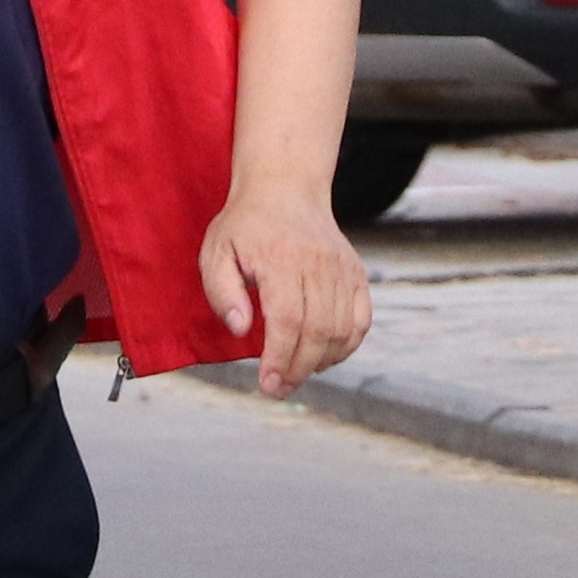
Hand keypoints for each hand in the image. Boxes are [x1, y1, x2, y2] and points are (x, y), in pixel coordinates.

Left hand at [199, 182, 368, 398]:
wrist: (285, 188)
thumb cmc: (245, 225)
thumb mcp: (216, 251)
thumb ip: (221, 292)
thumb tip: (241, 329)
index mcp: (281, 259)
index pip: (287, 320)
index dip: (280, 358)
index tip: (267, 384)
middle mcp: (318, 264)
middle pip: (318, 330)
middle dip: (298, 369)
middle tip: (278, 388)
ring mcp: (342, 268)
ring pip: (341, 330)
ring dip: (320, 362)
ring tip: (296, 374)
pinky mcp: (355, 273)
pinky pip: (360, 320)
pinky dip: (346, 346)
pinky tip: (323, 357)